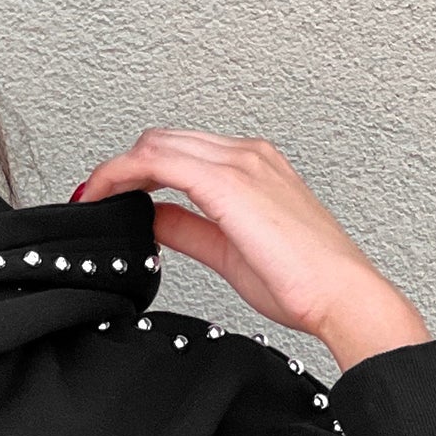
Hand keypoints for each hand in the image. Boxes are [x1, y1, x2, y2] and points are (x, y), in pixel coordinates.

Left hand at [76, 130, 429, 371]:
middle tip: (96, 197)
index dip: (138, 169)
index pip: (182, 151)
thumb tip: (154, 217)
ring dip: (118, 168)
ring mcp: (241, 163)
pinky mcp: (229, 182)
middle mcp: (248, 155)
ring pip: (158, 143)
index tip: (113, 195)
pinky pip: (160, 161)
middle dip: (122, 166)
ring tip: (95, 197)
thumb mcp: (229, 250)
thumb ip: (189, 228)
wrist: (340, 295)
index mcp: (256, 167)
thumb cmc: (304, 281)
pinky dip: (124, 174)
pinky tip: (106, 196)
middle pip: (165, 140)